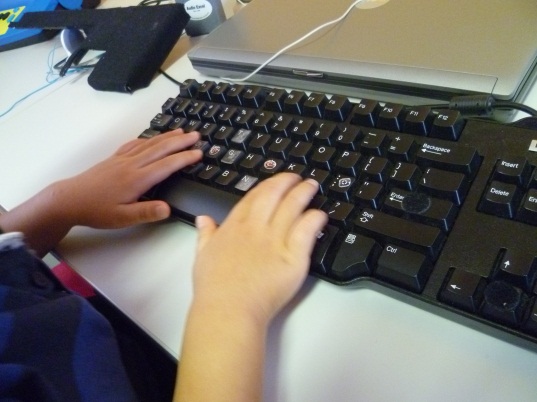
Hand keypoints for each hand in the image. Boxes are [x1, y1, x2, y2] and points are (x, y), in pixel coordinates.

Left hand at [0, 129, 201, 255]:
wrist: (69, 199)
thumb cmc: (96, 211)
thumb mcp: (123, 218)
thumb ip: (146, 213)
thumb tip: (168, 209)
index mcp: (136, 179)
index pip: (166, 166)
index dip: (184, 158)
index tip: (199, 153)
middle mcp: (131, 165)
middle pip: (160, 149)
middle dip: (180, 141)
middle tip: (197, 135)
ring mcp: (122, 159)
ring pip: (149, 143)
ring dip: (166, 136)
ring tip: (181, 131)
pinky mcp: (114, 159)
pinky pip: (134, 144)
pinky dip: (148, 138)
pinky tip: (152, 138)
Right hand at [192, 173, 327, 323]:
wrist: (228, 309)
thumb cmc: (214, 288)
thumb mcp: (202, 255)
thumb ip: (205, 234)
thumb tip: (203, 220)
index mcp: (234, 226)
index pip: (254, 196)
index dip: (268, 185)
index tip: (277, 180)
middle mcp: (256, 228)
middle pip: (274, 195)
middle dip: (288, 182)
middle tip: (298, 177)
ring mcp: (275, 241)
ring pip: (293, 207)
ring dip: (303, 193)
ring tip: (311, 186)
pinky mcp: (293, 257)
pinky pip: (306, 231)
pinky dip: (314, 219)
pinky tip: (320, 214)